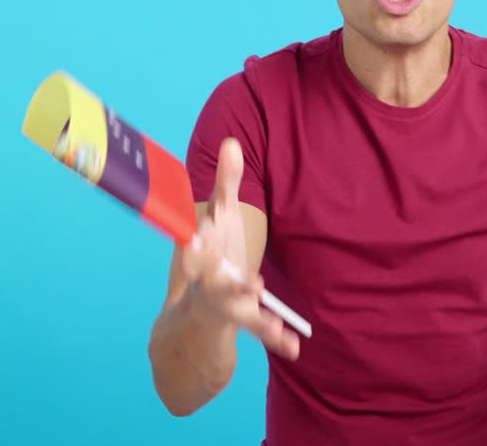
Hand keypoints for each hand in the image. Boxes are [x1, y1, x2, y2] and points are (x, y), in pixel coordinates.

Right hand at [179, 138, 299, 359]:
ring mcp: (220, 304)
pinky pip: (258, 332)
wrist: (191, 322)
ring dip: (246, 305)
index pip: (194, 240)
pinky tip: (295, 345)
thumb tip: (232, 141)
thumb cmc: (211, 257)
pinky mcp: (239, 324)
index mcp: (198, 251)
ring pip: (232, 307)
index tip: (194, 233)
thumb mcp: (219, 220)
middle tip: (227, 265)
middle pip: (207, 277)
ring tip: (260, 296)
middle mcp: (204, 279)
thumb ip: (227, 184)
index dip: (194, 237)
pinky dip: (276, 338)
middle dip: (215, 273)